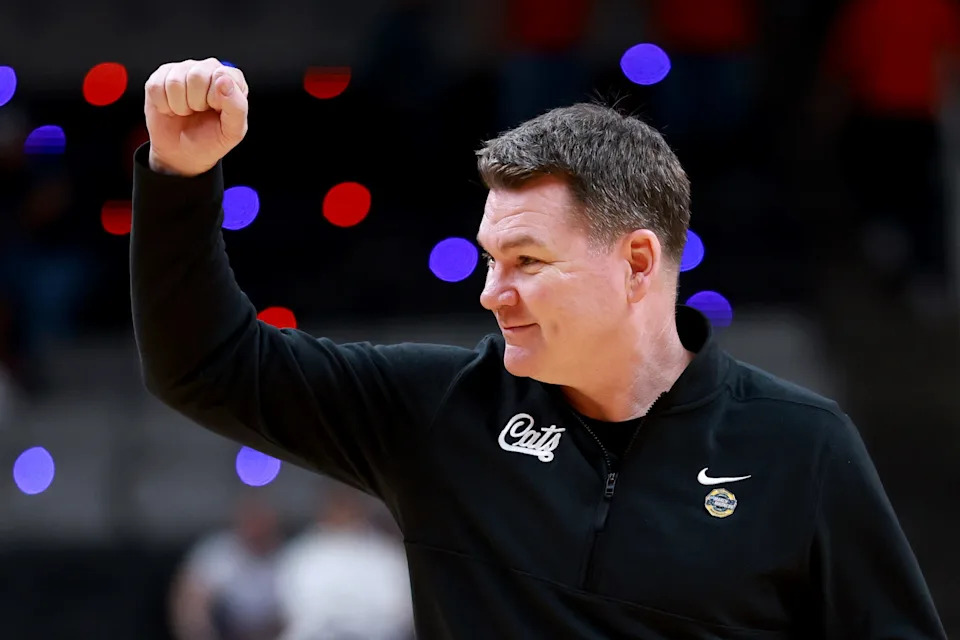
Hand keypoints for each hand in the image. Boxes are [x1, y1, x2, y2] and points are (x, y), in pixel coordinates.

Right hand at [143, 58, 248, 176]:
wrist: (183, 153)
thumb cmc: (211, 139)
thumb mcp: (232, 132)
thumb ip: (236, 106)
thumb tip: (224, 80)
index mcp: (232, 79)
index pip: (221, 76)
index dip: (215, 100)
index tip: (215, 111)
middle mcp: (209, 68)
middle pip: (196, 75)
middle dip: (196, 103)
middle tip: (198, 112)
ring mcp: (184, 69)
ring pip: (175, 81)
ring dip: (179, 106)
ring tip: (186, 111)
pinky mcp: (161, 75)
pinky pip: (156, 87)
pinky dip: (163, 105)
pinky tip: (171, 109)